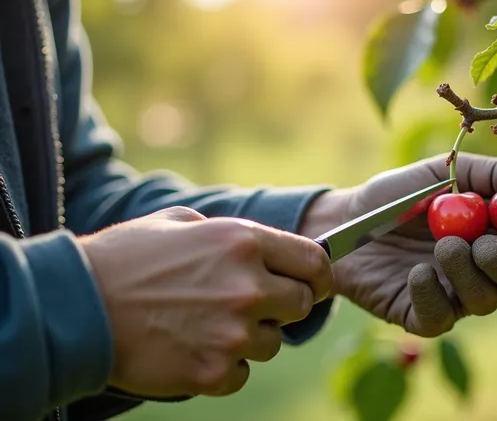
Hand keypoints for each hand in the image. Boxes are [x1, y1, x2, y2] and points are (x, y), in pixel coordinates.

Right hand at [78, 207, 331, 397]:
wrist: (76, 307)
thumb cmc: (126, 259)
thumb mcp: (183, 223)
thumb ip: (231, 235)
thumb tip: (264, 249)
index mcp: (244, 243)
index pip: (314, 262)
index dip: (319, 275)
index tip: (315, 283)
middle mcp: (248, 287)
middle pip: (302, 305)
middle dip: (284, 307)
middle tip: (254, 306)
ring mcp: (233, 334)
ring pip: (271, 343)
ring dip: (250, 338)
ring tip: (206, 325)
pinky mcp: (213, 372)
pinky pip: (242, 373)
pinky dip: (224, 366)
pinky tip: (192, 348)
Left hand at [302, 153, 496, 337]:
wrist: (343, 221)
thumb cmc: (396, 195)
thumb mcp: (441, 172)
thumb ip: (489, 174)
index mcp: (495, 236)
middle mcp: (481, 271)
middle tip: (484, 245)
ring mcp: (452, 296)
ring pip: (484, 301)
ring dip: (468, 273)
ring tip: (442, 245)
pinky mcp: (422, 316)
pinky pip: (441, 319)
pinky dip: (433, 295)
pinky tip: (415, 272)